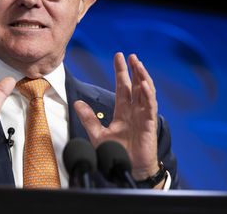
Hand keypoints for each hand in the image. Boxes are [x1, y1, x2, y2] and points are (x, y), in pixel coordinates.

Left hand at [74, 52, 159, 181]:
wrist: (129, 170)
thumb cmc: (117, 154)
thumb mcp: (98, 134)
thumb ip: (89, 118)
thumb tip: (77, 103)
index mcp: (123, 112)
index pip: (123, 87)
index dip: (121, 72)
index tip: (119, 57)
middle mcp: (135, 111)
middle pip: (136, 86)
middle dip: (134, 70)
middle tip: (130, 56)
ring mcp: (143, 116)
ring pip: (146, 92)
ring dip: (142, 77)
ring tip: (138, 64)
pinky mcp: (149, 124)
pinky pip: (150, 106)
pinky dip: (148, 94)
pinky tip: (144, 84)